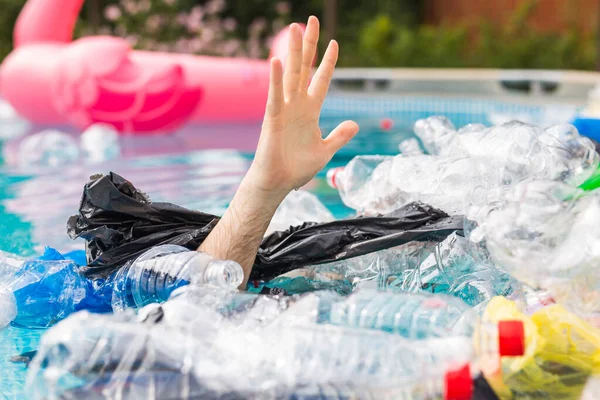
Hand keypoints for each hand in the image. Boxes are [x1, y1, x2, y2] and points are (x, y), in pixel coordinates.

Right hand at [247, 16, 359, 195]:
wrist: (278, 183)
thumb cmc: (297, 168)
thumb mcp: (325, 150)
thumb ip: (339, 136)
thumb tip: (355, 124)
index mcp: (310, 111)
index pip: (320, 80)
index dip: (328, 62)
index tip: (335, 42)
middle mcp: (297, 105)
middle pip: (304, 68)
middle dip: (309, 44)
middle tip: (311, 20)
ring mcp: (284, 110)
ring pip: (290, 74)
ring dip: (293, 51)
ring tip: (295, 27)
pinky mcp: (272, 119)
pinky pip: (274, 96)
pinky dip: (275, 79)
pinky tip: (277, 61)